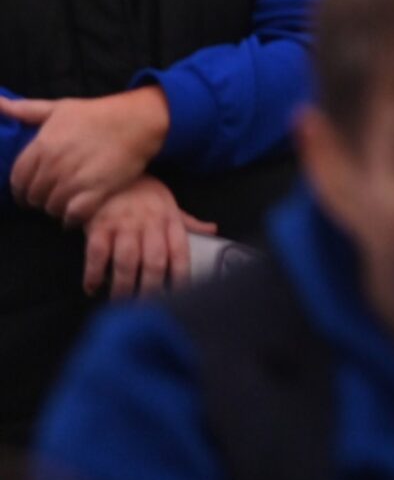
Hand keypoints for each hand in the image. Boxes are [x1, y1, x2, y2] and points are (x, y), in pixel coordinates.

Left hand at [1, 88, 171, 225]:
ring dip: (57, 208)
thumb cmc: (97, 113)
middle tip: (52, 195)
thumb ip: (26, 110)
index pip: (18, 180)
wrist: (138, 119)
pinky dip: (72, 218)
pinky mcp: (97, 191)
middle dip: (40, 198)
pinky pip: (73, 215)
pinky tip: (76, 213)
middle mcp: (55, 164)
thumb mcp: (60, 107)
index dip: (21, 189)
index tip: (28, 192)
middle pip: (34, 196)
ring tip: (66, 201)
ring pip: (52, 207)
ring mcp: (75, 179)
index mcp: (42, 146)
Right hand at [82, 176, 213, 297]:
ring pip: (126, 262)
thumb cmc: (144, 190)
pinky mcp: (98, 226)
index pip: (180, 252)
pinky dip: (94, 274)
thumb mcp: (170, 202)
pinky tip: (93, 288)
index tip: (180, 297)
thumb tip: (213, 231)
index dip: (181, 276)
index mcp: (169, 220)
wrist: (111, 170)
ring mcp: (123, 225)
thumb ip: (188, 222)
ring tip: (121, 302)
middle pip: (154, 262)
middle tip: (145, 309)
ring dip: (123, 286)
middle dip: (150, 289)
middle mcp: (149, 224)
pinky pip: (96, 254)